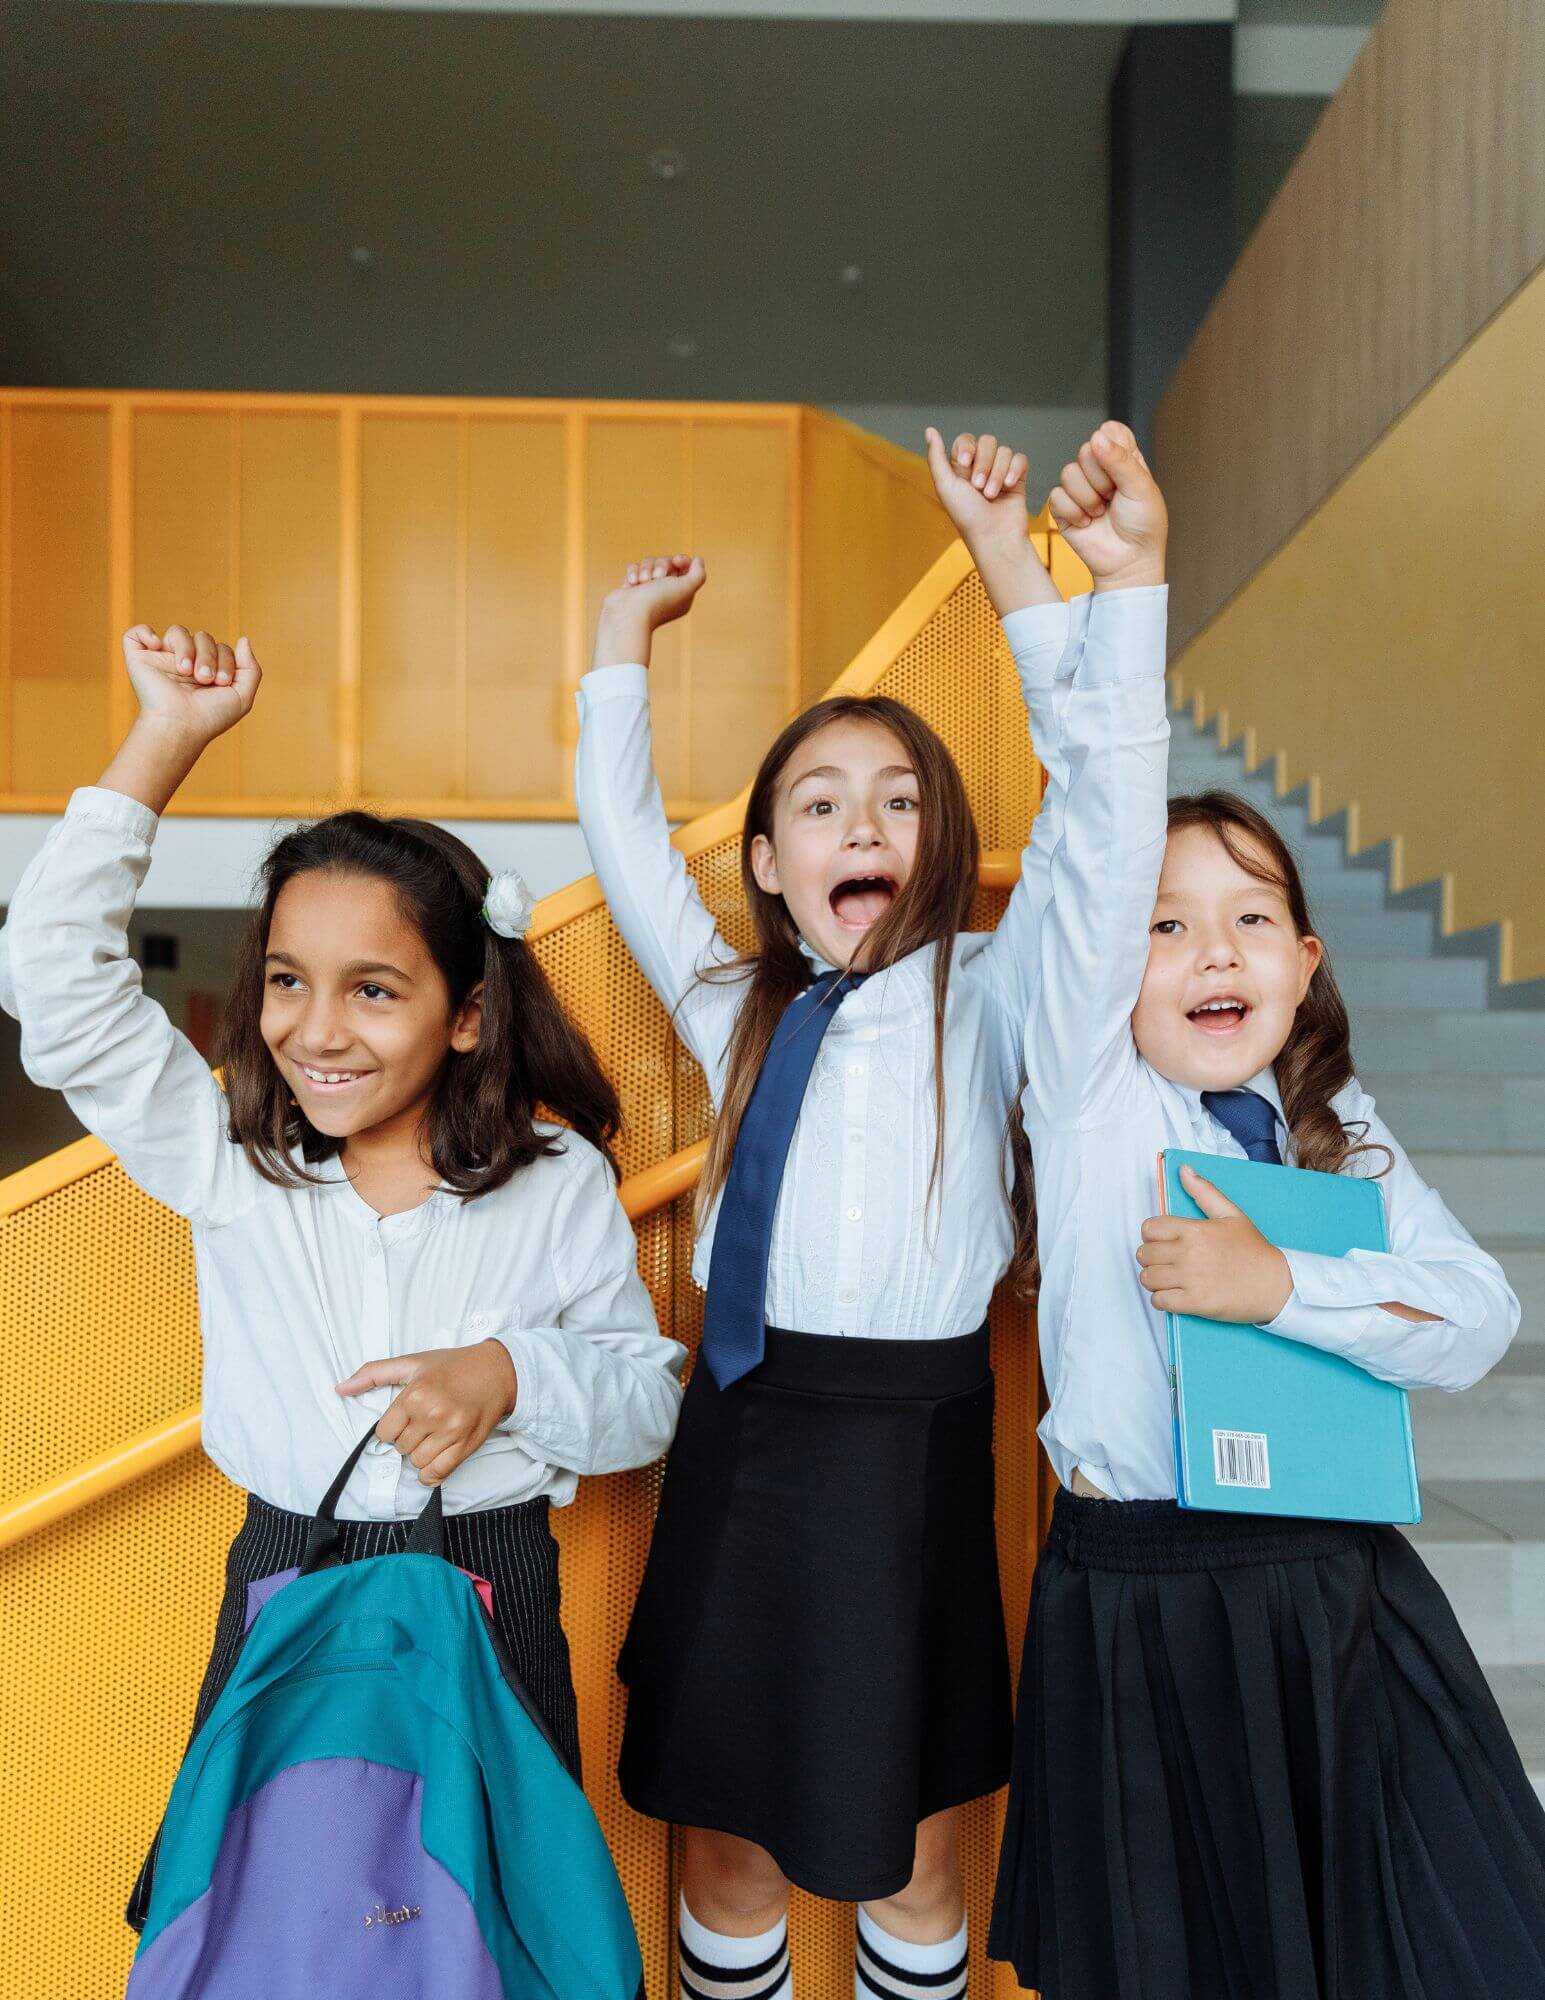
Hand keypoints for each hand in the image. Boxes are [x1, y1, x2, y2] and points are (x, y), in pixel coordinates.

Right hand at [122, 623, 261, 749]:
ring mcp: (162, 660)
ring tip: (185, 671)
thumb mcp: (242, 696)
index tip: (221, 682)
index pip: (221, 647)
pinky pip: (136, 633)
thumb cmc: (210, 717)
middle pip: (203, 636)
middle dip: (208, 655)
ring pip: (178, 631)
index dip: (226, 659)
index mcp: (208, 671)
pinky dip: (146, 632)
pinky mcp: (139, 659)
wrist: (181, 726)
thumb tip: (243, 639)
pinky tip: (158, 647)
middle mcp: (186, 663)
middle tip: (204, 678)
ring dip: (186, 648)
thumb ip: (250, 668)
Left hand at [336, 1339, 517, 1486]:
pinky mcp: (465, 1446)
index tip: (406, 1417)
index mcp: (414, 1394)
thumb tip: (339, 1388)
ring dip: (420, 1454)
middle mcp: (431, 1414)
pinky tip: (436, 1458)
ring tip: (432, 1435)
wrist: (497, 1371)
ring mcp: (450, 1432)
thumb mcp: (411, 1362)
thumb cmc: (452, 1366)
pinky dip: (431, 1473)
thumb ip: (373, 1374)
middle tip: (423, 1422)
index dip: (392, 1427)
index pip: (384, 1433)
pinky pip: (436, 1474)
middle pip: (400, 1448)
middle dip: (407, 1438)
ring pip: (416, 1462)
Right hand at [593, 554, 706, 668]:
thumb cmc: (659, 601)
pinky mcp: (632, 587)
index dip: (682, 560)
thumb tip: (698, 560)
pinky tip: (633, 584)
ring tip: (643, 582)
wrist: (628, 615)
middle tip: (657, 577)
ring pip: (649, 562)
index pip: (685, 568)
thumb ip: (699, 574)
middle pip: (666, 562)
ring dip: (646, 568)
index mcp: (682, 595)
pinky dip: (633, 572)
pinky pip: (635, 568)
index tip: (676, 561)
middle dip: (662, 564)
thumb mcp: (687, 587)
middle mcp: (665, 592)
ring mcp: (647, 589)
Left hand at [924, 429, 1028, 545]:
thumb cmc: (967, 517)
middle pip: (987, 442)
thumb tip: (929, 430)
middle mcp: (980, 468)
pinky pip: (1020, 459)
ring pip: (1004, 451)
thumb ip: (936, 457)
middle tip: (979, 488)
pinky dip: (1015, 470)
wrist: (995, 538)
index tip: (966, 464)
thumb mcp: (945, 486)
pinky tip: (1010, 486)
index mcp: (960, 469)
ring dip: (998, 473)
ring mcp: (999, 473)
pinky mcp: (1018, 479)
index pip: (966, 440)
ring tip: (992, 495)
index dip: (968, 448)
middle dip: (984, 463)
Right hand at [1047, 421, 1166, 591]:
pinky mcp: (1063, 508)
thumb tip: (1097, 437)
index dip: (1113, 447)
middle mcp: (1099, 470)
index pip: (1109, 431)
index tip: (1126, 471)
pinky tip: (1088, 523)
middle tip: (1114, 497)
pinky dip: (1074, 513)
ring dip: (1088, 499)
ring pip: (1068, 473)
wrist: (1128, 561)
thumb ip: (1121, 459)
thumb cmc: (1143, 526)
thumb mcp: (1141, 487)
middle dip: (1101, 478)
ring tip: (1101, 513)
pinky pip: (1056, 497)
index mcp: (1122, 459)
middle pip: (1085, 450)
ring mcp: (1080, 488)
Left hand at [1137, 1165, 1292, 1323]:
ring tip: (1169, 1279)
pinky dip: (1162, 1300)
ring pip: (1147, 1278)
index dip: (1153, 1235)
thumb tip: (1183, 1170)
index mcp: (1194, 1230)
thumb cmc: (1254, 1250)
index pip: (1149, 1229)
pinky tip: (1175, 1295)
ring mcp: (1191, 1279)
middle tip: (1167, 1262)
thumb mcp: (1232, 1214)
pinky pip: (1159, 1301)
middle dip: (1151, 1258)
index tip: (1164, 1242)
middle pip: (1144, 1254)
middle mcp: (1189, 1253)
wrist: (1277, 1285)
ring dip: (1154, 1280)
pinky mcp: (1195, 1303)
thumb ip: (1204, 1191)